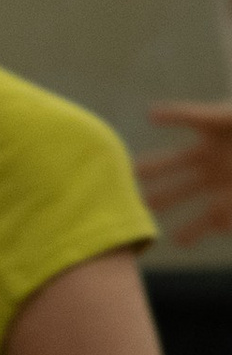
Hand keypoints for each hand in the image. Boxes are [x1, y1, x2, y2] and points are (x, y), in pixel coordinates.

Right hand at [139, 102, 231, 240]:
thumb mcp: (222, 117)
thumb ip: (191, 115)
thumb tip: (149, 113)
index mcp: (207, 147)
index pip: (173, 161)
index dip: (154, 169)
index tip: (131, 175)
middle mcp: (215, 171)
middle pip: (183, 189)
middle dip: (162, 199)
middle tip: (139, 209)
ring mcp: (230, 187)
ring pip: (206, 212)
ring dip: (191, 227)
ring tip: (175, 241)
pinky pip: (226, 217)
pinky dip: (219, 225)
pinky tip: (210, 231)